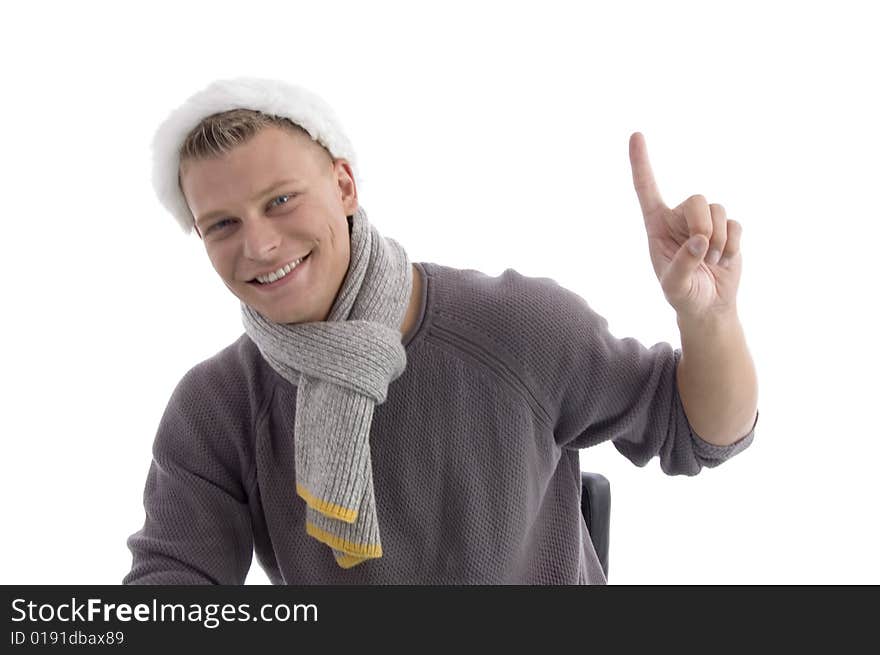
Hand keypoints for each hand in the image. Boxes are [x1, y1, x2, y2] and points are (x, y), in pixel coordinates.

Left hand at [628, 132, 742, 320]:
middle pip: (696, 199)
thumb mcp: (674, 287)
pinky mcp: (729, 229)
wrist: (708, 306)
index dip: (640, 162)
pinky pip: (736, 225)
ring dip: (719, 241)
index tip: (636, 135)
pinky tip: (724, 261)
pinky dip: (733, 246)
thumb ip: (682, 264)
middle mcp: (679, 218)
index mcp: (657, 226)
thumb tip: (700, 240)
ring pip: (719, 210)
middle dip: (704, 225)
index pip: (646, 189)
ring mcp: (705, 222)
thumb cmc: (683, 295)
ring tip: (711, 261)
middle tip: (704, 251)